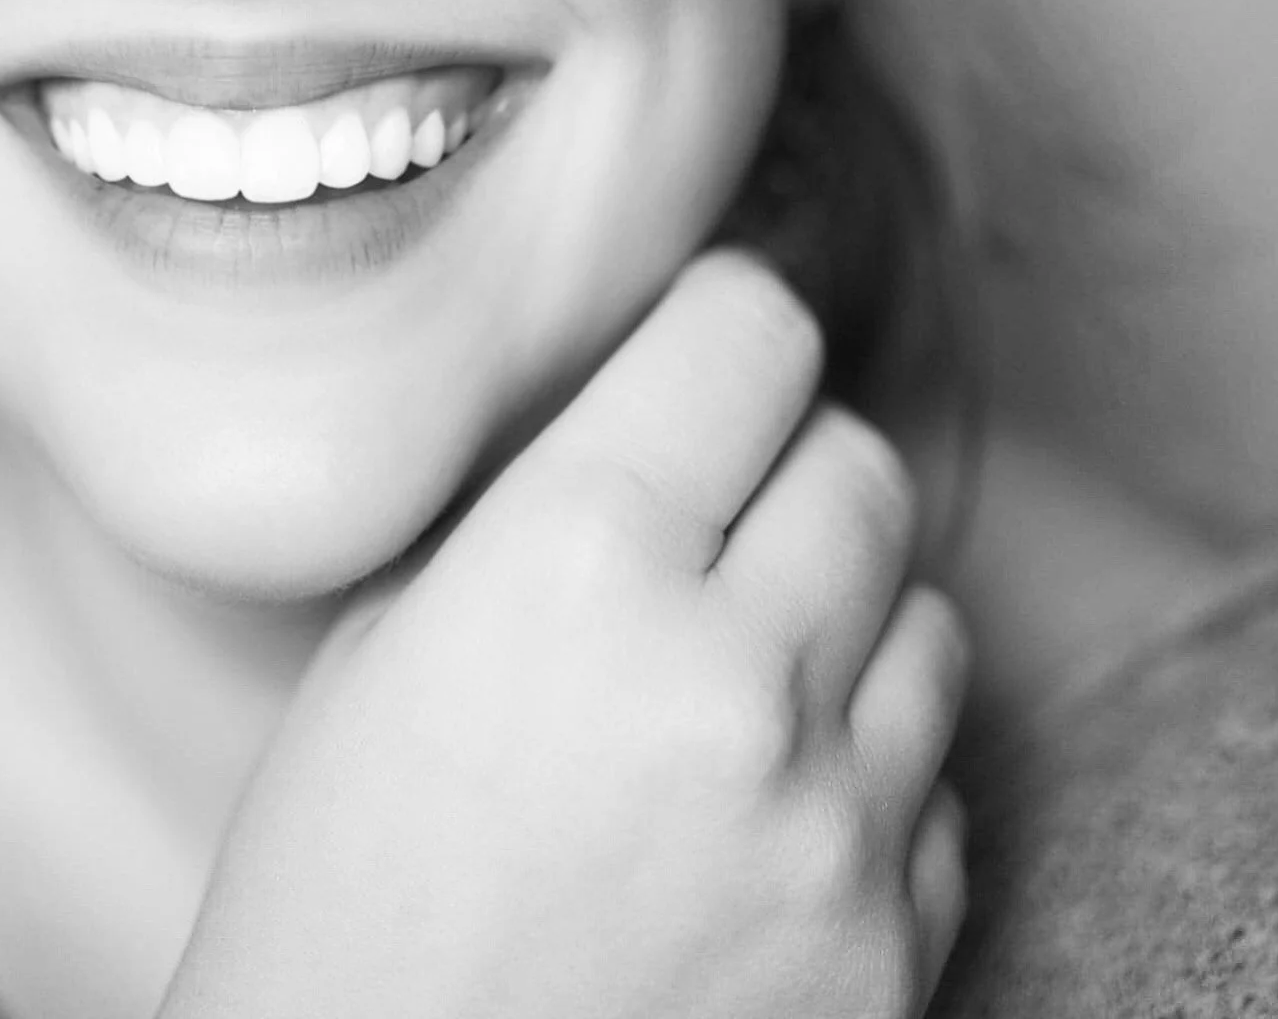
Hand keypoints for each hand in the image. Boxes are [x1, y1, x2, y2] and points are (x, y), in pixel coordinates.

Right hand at [163, 252, 969, 1018]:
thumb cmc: (336, 893)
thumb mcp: (389, 647)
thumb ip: (539, 515)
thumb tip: (653, 420)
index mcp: (577, 560)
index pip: (752, 332)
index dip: (722, 326)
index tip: (703, 351)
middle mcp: (731, 675)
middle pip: (859, 461)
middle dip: (789, 465)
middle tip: (715, 514)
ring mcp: (831, 825)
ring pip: (926, 612)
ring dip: (845, 615)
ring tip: (742, 672)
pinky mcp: (893, 950)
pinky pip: (940, 786)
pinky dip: (870, 771)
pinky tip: (765, 809)